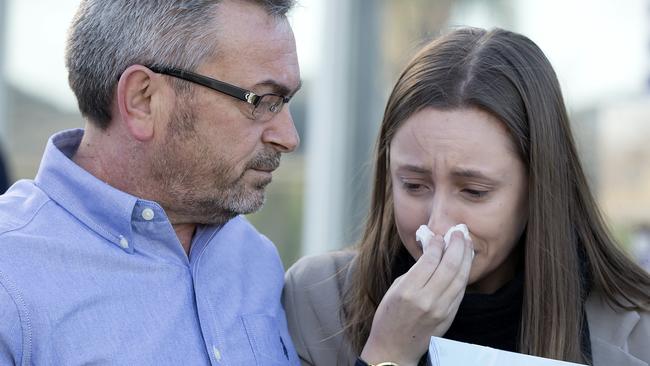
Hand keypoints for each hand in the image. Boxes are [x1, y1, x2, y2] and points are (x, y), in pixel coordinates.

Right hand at [359, 231, 473, 365]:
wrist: (394, 349)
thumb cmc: (389, 317)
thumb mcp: (395, 289)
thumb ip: (415, 271)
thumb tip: (432, 251)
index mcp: (408, 291)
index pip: (430, 260)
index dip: (437, 243)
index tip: (438, 235)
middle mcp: (426, 300)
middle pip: (449, 266)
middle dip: (456, 245)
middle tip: (459, 231)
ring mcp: (440, 310)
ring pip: (459, 278)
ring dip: (465, 257)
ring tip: (466, 242)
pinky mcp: (449, 317)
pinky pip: (460, 291)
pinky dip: (463, 274)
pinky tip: (465, 263)